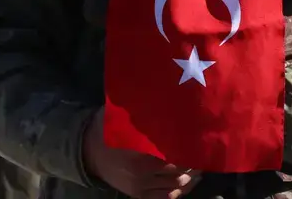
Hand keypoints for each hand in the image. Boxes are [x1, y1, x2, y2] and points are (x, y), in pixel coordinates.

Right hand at [83, 108, 199, 197]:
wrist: (87, 151)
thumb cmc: (108, 128)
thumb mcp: (124, 116)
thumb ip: (147, 114)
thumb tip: (173, 101)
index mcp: (140, 153)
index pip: (176, 154)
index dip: (192, 149)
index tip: (202, 139)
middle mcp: (143, 173)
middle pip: (181, 172)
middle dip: (195, 163)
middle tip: (204, 150)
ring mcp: (141, 187)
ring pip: (177, 186)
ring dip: (192, 177)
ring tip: (200, 164)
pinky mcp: (138, 195)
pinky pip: (166, 197)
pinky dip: (179, 189)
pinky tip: (188, 179)